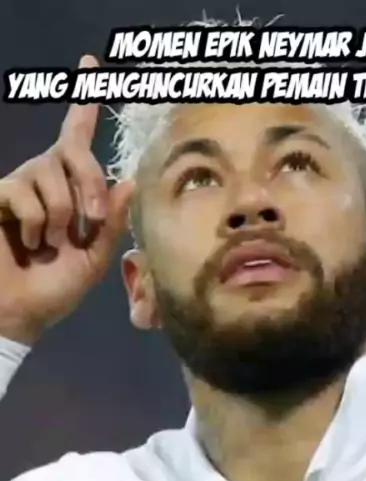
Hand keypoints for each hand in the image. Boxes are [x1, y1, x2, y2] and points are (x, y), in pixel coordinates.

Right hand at [0, 55, 133, 343]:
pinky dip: (34, 222)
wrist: (20, 313)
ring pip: (49, 174)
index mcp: (72, 192)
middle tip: (89, 223)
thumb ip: (110, 223)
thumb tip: (128, 181)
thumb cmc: (55, 289)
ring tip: (50, 243)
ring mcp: (20, 186)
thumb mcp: (94, 260)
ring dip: (59, 214)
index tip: (90, 64)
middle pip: (74, 152)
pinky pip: (23, 191)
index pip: (77, 141)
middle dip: (89, 184)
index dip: (83, 106)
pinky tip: (29, 242)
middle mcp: (45, 180)